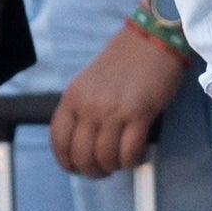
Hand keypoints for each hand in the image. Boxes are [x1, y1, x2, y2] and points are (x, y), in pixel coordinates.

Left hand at [55, 19, 190, 178]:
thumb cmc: (124, 60)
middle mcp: (89, 106)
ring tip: (121, 162)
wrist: (152, 39)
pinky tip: (137, 156)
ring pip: (106, 157)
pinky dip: (132, 161)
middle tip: (103, 170)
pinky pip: (130, 152)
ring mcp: (114, 111)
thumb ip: (83, 109)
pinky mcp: (140, 114)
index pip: (59, 140)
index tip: (76, 168)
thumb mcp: (90, 83)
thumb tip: (85, 144)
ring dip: (114, 167)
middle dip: (92, 171)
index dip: (66, 161)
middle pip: (82, 155)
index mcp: (73, 97)